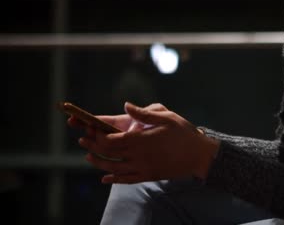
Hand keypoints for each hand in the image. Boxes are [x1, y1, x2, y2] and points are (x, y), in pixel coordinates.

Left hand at [77, 102, 219, 183]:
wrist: (200, 156)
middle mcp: (139, 156)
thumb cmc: (184, 133)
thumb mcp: (167, 118)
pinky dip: (114, 180)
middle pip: (110, 153)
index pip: (112, 140)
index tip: (90, 129)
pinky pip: (127, 180)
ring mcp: (143, 168)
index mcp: (142, 140)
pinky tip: (106, 178)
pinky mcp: (149, 176)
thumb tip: (125, 105)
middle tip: (83, 141)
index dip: (98, 135)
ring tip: (89, 157)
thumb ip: (144, 114)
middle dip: (93, 147)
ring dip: (99, 163)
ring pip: (115, 168)